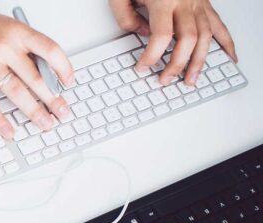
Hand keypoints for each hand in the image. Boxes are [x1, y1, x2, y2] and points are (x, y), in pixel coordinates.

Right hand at [0, 1, 74, 139]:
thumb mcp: (2, 27)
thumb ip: (20, 47)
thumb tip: (40, 74)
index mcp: (16, 31)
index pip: (50, 50)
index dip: (64, 68)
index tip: (69, 83)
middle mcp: (4, 46)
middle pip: (36, 77)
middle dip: (53, 99)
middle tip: (62, 113)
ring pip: (17, 92)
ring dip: (34, 112)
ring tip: (45, 123)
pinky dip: (0, 121)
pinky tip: (9, 131)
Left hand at [109, 0, 236, 85]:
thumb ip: (126, 17)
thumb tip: (143, 35)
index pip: (161, 35)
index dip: (151, 56)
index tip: (142, 67)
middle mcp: (185, 1)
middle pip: (188, 39)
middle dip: (177, 64)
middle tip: (165, 79)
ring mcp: (198, 3)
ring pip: (205, 36)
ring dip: (199, 61)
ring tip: (190, 80)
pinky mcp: (205, 3)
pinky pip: (219, 25)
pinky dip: (227, 42)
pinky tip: (230, 57)